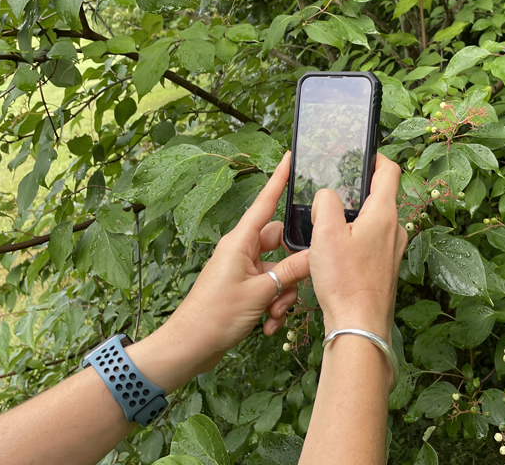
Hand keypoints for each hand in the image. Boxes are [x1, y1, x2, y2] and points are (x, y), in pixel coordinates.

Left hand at [140, 153, 308, 390]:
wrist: (189, 348)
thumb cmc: (214, 316)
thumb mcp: (259, 293)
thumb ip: (289, 272)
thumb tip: (316, 256)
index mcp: (240, 242)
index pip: (265, 202)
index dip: (279, 180)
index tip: (291, 157)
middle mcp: (242, 251)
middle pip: (281, 243)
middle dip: (293, 268)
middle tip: (295, 289)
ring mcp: (243, 270)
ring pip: (278, 270)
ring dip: (283, 293)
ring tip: (276, 315)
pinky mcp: (244, 289)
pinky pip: (269, 288)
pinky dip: (274, 305)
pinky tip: (270, 326)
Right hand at [308, 154, 407, 344]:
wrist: (358, 325)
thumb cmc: (344, 281)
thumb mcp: (325, 234)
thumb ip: (326, 203)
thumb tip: (327, 194)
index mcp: (384, 214)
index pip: (389, 171)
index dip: (375, 157)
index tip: (360, 154)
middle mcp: (395, 230)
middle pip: (380, 196)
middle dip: (358, 190)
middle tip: (335, 190)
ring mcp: (393, 250)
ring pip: (375, 221)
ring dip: (355, 217)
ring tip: (330, 224)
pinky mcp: (386, 268)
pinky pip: (372, 242)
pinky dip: (357, 238)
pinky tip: (337, 251)